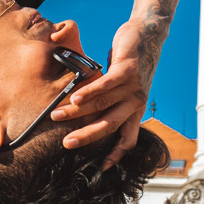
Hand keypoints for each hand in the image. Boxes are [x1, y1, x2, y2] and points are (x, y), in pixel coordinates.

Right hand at [50, 19, 153, 162]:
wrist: (146, 36)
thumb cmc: (128, 64)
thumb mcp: (120, 88)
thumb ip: (107, 102)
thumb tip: (80, 113)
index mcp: (135, 111)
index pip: (128, 139)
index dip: (116, 155)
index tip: (102, 168)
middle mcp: (136, 102)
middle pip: (110, 125)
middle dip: (87, 136)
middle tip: (67, 143)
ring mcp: (133, 86)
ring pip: (103, 104)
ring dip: (78, 111)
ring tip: (58, 115)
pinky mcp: (128, 69)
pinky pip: (106, 84)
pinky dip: (90, 92)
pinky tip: (75, 97)